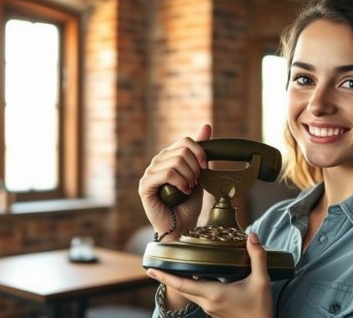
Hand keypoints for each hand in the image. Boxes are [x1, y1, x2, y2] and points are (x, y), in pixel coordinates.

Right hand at [138, 124, 211, 240]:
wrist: (183, 227)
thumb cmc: (190, 203)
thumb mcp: (201, 174)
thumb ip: (202, 152)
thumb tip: (207, 126)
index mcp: (170, 156)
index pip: (186, 141)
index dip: (199, 153)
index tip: (205, 168)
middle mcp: (158, 161)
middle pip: (182, 151)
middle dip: (195, 168)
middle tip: (195, 183)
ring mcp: (150, 173)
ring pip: (176, 162)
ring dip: (189, 177)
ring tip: (189, 189)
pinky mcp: (145, 186)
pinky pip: (167, 173)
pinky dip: (180, 182)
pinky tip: (183, 192)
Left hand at [147, 234, 272, 317]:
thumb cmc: (260, 309)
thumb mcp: (262, 282)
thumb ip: (257, 257)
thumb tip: (252, 236)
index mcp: (214, 293)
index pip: (183, 284)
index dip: (165, 277)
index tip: (150, 270)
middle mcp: (207, 302)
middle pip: (182, 288)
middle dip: (168, 277)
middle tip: (155, 266)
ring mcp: (210, 309)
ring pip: (190, 293)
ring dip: (180, 282)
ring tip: (173, 268)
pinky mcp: (214, 312)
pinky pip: (198, 297)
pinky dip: (192, 286)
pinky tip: (197, 278)